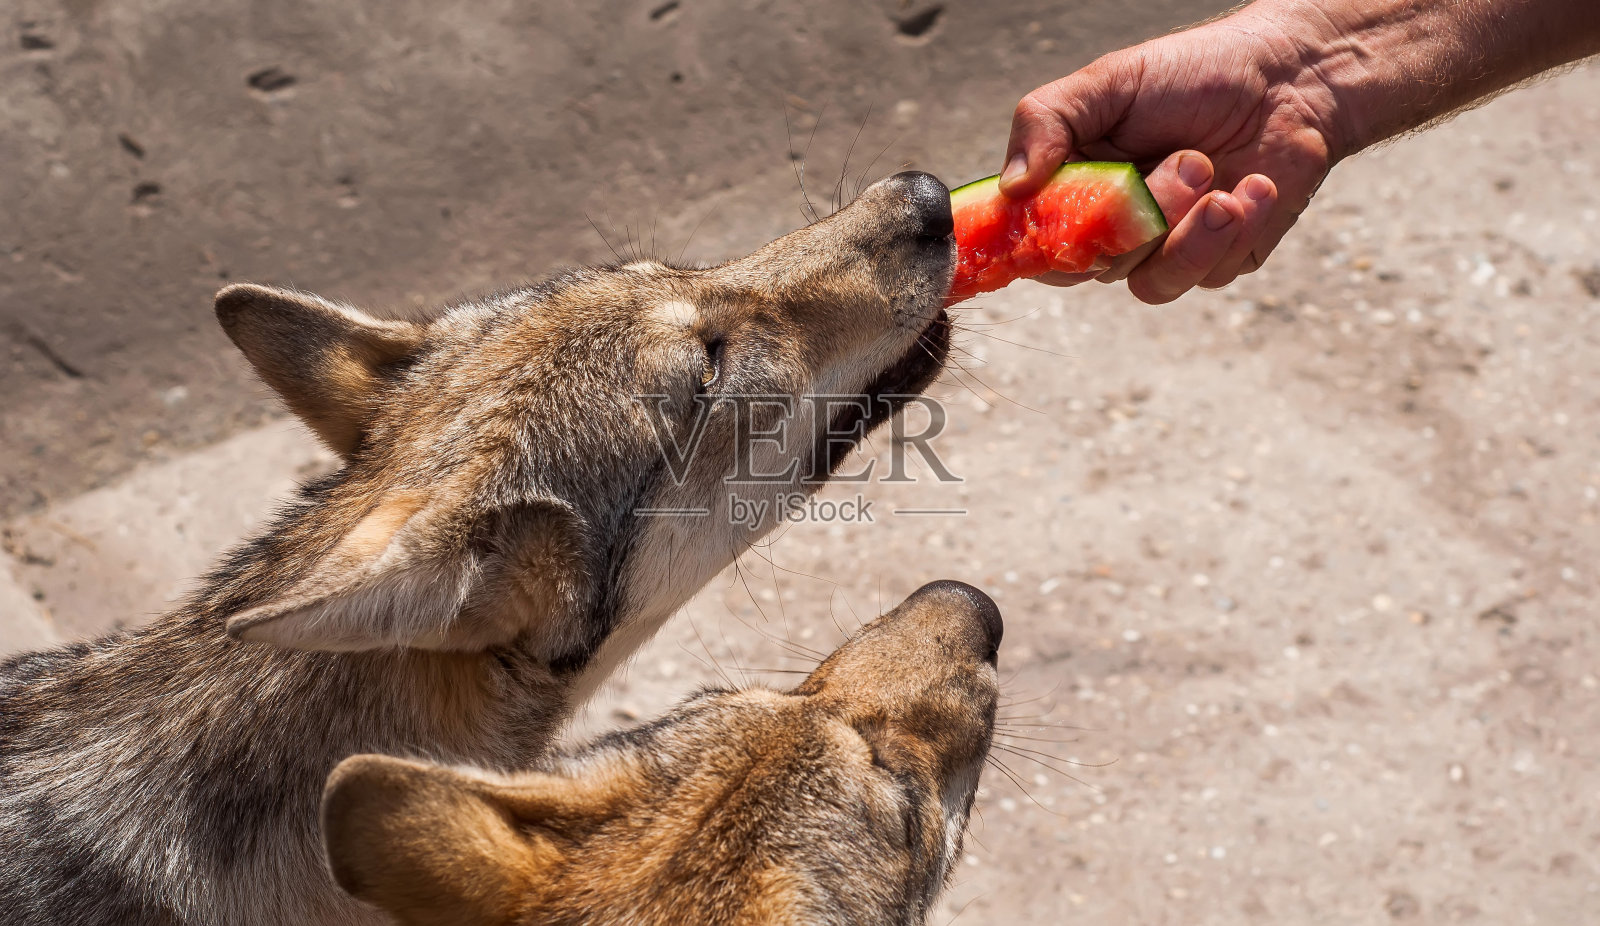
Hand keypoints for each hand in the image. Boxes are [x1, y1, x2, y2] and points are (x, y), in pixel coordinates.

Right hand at [1003, 10, 1340, 302]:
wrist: (1293, 79)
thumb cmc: (1196, 73)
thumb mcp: (1109, 82)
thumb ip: (1046, 122)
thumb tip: (1010, 186)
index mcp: (1073, 187)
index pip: (1034, 239)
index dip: (1042, 241)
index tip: (1069, 221)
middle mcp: (1110, 228)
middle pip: (1094, 266)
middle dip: (1145, 217)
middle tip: (1192, 160)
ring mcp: (1162, 250)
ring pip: (1150, 282)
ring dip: (1191, 233)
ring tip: (1227, 182)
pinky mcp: (1215, 262)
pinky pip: (1206, 276)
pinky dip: (1235, 231)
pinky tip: (1258, 187)